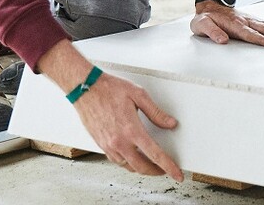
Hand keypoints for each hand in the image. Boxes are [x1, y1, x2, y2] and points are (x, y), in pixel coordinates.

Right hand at [37, 40, 182, 180]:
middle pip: (142, 167)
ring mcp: (109, 145)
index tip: (177, 174)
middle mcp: (120, 142)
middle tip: (165, 168)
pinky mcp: (101, 145)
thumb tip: (170, 123)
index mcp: (132, 130)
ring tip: (150, 162)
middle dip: (157, 171)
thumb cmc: (109, 88)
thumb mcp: (138, 94)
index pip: (155, 155)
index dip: (169, 167)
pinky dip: (128, 163)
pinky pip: (117, 161)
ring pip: (129, 167)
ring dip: (142, 168)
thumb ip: (156, 112)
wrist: (86, 88)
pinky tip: (132, 157)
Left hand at [190, 0, 263, 46]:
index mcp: (233, 24)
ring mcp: (250, 19)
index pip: (250, 34)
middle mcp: (245, 20)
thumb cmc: (206, 18)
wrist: (209, 5)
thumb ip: (212, 32)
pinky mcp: (252, 20)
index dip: (261, 40)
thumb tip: (223, 40)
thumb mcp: (202, 25)